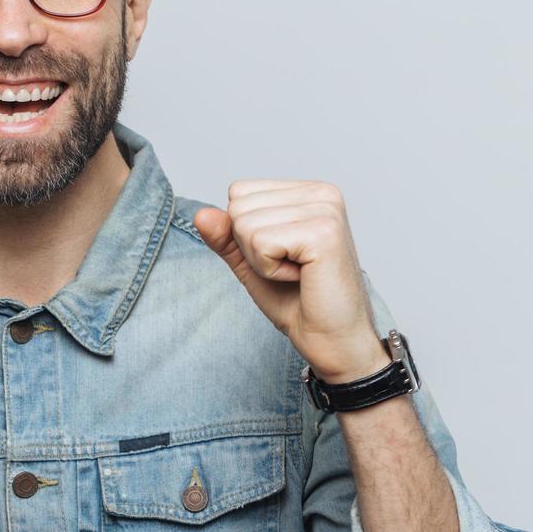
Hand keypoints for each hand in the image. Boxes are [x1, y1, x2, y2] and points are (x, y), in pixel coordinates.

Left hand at [192, 179, 386, 381]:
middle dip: (250, 247)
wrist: (331, 340)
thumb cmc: (297, 301)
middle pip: (238, 207)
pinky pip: (260, 243)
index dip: (244, 233)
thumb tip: (201, 214)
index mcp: (307, 191)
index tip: (281, 255)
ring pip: (244, 224)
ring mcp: (326, 210)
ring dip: (260, 261)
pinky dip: (270, 270)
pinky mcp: (323, 233)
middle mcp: (321, 192)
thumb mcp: (250, 262)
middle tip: (289, 269)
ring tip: (296, 273)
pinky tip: (302, 277)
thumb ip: (225, 236)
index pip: (238, 192)